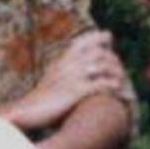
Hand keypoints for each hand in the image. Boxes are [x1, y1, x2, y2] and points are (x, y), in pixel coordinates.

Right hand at [2, 30, 128, 130]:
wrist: (26, 111)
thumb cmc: (40, 98)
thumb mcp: (51, 77)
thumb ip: (64, 69)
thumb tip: (76, 67)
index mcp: (62, 59)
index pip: (83, 40)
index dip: (98, 37)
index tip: (109, 39)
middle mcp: (68, 64)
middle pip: (98, 52)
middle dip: (113, 58)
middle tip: (120, 67)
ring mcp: (72, 77)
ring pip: (102, 65)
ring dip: (116, 72)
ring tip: (123, 80)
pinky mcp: (75, 92)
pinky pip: (100, 84)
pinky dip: (112, 86)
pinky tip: (118, 90)